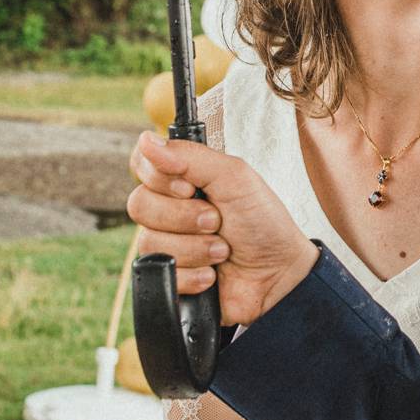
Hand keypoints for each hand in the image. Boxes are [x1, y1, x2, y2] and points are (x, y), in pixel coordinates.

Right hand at [128, 131, 319, 324]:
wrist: (280, 274)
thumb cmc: (263, 222)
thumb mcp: (235, 178)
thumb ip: (191, 156)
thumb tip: (147, 140)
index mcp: (182, 179)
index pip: (141, 164)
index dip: (160, 177)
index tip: (190, 188)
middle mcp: (168, 210)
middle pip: (139, 205)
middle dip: (185, 217)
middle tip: (217, 221)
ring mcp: (166, 244)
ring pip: (149, 242)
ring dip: (195, 248)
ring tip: (223, 250)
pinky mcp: (168, 278)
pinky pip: (159, 275)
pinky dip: (193, 276)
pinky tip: (212, 274)